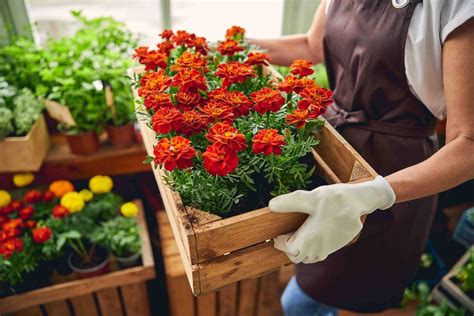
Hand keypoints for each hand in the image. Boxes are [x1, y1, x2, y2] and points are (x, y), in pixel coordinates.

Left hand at [269, 176, 395, 263]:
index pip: (288, 249)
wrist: (358, 201)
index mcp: (309, 240)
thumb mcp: (310, 197)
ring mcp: (328, 249)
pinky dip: (310, 249)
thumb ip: (290, 202)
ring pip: (308, 257)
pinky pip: (318, 254)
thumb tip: (271, 205)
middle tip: (282, 235)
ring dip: (300, 250)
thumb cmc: (334, 199)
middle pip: (297, 256)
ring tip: (295, 235)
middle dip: (288, 248)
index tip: (275, 234)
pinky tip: (309, 235)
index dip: (280, 242)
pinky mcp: (336, 246)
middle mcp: (318, 249)